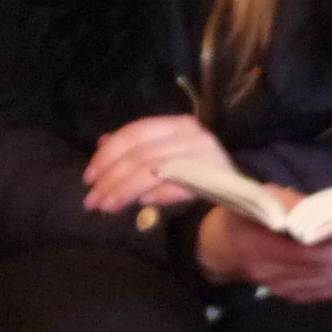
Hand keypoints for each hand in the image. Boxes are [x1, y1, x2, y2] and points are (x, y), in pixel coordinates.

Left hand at [84, 114, 230, 214]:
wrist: (243, 194)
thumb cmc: (201, 173)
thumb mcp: (168, 154)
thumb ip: (139, 148)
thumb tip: (102, 142)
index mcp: (177, 124)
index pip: (133, 133)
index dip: (107, 154)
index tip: (88, 177)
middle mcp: (191, 135)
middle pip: (139, 154)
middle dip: (110, 178)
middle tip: (92, 200)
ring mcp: (202, 155)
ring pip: (151, 170)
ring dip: (124, 190)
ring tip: (106, 207)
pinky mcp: (213, 178)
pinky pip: (176, 186)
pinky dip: (157, 195)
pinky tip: (141, 204)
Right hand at [197, 201, 331, 301]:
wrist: (217, 249)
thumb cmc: (239, 216)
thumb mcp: (258, 198)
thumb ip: (291, 203)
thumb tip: (331, 207)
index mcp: (262, 247)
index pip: (315, 254)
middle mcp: (273, 274)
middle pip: (329, 270)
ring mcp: (282, 289)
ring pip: (331, 284)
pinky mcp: (290, 296)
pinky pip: (325, 292)